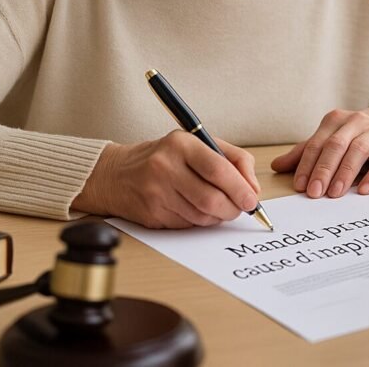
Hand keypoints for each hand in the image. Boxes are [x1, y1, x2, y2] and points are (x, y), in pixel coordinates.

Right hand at [72, 130, 260, 228]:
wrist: (115, 174)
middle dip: (233, 208)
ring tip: (220, 207)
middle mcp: (165, 167)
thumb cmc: (166, 157)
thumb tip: (253, 188)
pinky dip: (200, 221)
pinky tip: (197, 210)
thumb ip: (232, 159)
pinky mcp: (151, 215)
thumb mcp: (198, 144)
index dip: (240, 188)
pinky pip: (188, 225)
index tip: (252, 200)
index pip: (218, 169)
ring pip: (202, 216)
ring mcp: (156, 193)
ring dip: (219, 216)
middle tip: (241, 208)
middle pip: (211, 199)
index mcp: (181, 144)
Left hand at [270, 107, 368, 197]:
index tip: (300, 186)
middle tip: (314, 192)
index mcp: (335, 120)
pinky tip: (365, 190)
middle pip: (335, 146)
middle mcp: (354, 122)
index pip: (317, 143)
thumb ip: (306, 152)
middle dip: (323, 170)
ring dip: (345, 174)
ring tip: (335, 194)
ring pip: (357, 151)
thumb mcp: (332, 138)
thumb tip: (276, 166)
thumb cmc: (360, 134)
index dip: (307, 165)